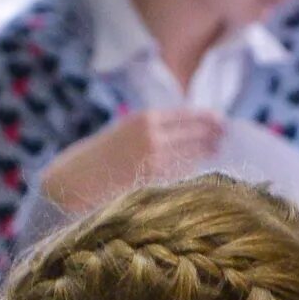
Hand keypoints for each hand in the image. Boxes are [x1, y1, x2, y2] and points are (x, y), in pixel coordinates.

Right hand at [36, 108, 225, 215]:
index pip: (189, 116)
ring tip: (216, 151)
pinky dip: (192, 171)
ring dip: (206, 154)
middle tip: (225, 138)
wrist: (73, 180)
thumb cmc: (98, 156)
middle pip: (196, 135)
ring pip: (193, 156)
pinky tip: (199, 170)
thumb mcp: (124, 131)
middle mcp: (154, 137)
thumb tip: (186, 132)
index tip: (221, 121)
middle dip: (212, 136)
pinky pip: (182, 175)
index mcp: (146, 119)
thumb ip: (152, 129)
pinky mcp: (155, 184)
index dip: (208, 119)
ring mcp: (156, 162)